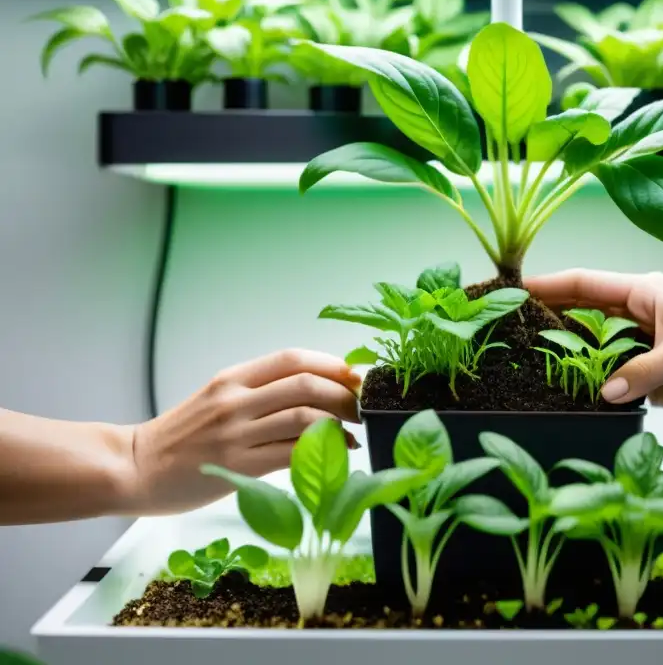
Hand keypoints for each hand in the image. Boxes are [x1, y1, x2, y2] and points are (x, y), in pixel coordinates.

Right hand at [128, 349, 361, 514]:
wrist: (134, 467)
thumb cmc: (182, 436)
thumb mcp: (218, 398)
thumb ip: (259, 390)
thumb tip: (317, 388)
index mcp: (233, 378)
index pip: (292, 358)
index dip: (332, 364)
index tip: (357, 376)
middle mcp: (235, 401)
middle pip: (307, 385)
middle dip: (346, 395)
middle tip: (365, 407)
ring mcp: (236, 434)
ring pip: (304, 418)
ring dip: (340, 424)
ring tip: (356, 431)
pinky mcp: (237, 468)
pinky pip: (291, 454)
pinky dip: (324, 452)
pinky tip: (340, 452)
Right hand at [526, 269, 662, 415]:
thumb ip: (641, 373)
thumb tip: (603, 394)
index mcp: (644, 293)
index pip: (585, 283)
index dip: (549, 285)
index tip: (514, 290)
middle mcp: (636, 316)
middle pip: (581, 315)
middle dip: (548, 321)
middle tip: (509, 332)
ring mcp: (639, 347)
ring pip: (592, 350)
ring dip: (568, 358)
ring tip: (527, 366)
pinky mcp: (646, 378)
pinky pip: (609, 380)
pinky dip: (589, 386)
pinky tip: (565, 394)